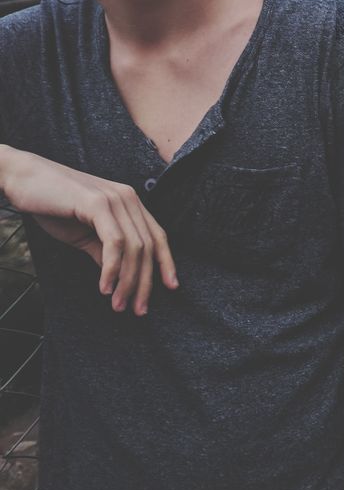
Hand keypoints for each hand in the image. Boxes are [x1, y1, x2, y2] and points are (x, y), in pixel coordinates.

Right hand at [0, 146, 178, 315]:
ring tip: (118, 305)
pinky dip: (112, 269)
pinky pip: (113, 242)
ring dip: (128, 281)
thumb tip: (119, 276)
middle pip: (149, 246)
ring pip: (134, 247)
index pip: (158, 236)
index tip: (172, 288)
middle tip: (138, 310)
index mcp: (129, 202)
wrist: (24, 178)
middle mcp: (128, 198)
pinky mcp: (97, 203)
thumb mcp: (84, 234)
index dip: (166, 263)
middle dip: (145, 282)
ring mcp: (114, 198)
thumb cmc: (53, 205)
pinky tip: (105, 287)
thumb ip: (104, 251)